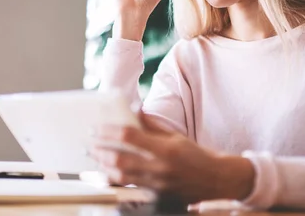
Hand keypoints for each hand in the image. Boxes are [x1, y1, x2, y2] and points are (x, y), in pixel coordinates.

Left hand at [88, 113, 255, 204]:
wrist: (216, 180)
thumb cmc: (197, 156)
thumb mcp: (176, 136)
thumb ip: (153, 125)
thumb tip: (135, 110)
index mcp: (165, 149)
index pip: (129, 136)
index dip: (109, 131)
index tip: (96, 128)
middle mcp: (159, 167)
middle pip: (120, 158)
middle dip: (100, 151)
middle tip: (88, 144)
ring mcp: (156, 184)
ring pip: (121, 176)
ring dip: (103, 166)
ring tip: (93, 157)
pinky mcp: (156, 195)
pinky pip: (130, 187)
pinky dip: (115, 179)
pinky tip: (107, 173)